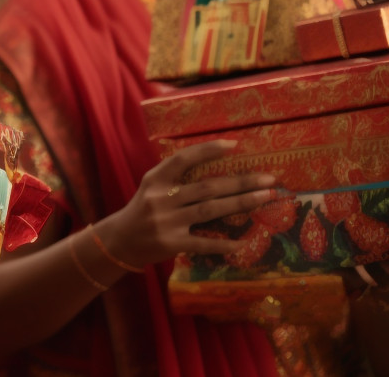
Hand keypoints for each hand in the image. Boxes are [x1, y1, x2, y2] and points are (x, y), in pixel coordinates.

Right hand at [99, 139, 275, 267]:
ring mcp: (166, 221)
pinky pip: (203, 242)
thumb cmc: (143, 209)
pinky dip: (223, 243)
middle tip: (269, 179)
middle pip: (207, 187)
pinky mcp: (171, 243)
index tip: (234, 145)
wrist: (120, 241)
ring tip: (265, 198)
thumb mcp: (152, 186)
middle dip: (241, 182)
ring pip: (210, 210)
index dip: (208, 150)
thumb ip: (175, 177)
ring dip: (241, 203)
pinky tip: (242, 242)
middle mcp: (160, 198)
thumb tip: (215, 166)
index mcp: (155, 179)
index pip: (184, 159)